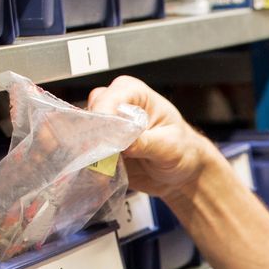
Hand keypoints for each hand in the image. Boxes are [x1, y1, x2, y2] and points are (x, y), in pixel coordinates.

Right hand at [85, 75, 223, 200]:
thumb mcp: (170, 146)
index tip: (106, 139)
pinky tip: (102, 174)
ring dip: (91, 153)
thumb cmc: (183, 150)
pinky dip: (92, 166)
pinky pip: (88, 155)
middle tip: (103, 156)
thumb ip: (146, 143)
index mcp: (134, 94)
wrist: (184, 174)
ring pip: (85, 135)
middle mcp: (116, 106)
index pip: (109, 99)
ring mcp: (107, 128)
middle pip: (91, 114)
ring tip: (105, 168)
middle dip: (94, 136)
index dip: (104, 117)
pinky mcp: (103, 149)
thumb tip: (124, 143)